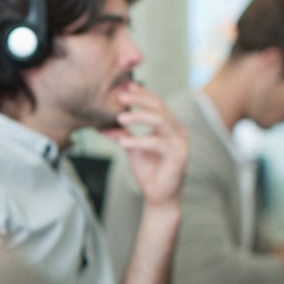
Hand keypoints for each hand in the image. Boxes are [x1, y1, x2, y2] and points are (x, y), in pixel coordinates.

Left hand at [100, 84, 187, 206]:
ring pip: (161, 121)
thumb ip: (123, 134)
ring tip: (120, 118)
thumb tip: (103, 124)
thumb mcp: (133, 148)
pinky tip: (124, 143)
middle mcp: (178, 130)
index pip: (157, 103)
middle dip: (140, 99)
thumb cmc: (148, 170)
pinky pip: (157, 143)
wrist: (159, 196)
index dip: (141, 93)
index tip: (125, 86)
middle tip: (120, 96)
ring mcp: (180, 142)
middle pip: (160, 106)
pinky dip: (139, 141)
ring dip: (139, 117)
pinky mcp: (178, 156)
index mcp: (170, 125)